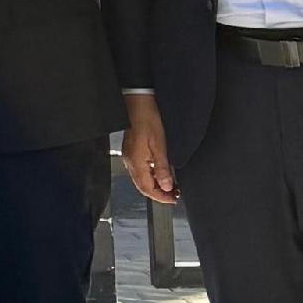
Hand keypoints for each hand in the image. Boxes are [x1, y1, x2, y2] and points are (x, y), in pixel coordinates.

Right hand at [121, 91, 177, 205]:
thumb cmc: (148, 119)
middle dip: (158, 194)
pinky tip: (159, 172)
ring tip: (169, 186)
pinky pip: (140, 170)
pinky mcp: (132, 151)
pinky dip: (151, 176)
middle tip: (172, 195)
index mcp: (136, 162)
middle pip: (143, 187)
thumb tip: (167, 186)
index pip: (148, 189)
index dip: (161, 197)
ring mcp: (130, 156)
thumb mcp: (159, 145)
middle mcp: (130, 162)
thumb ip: (163, 168)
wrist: (138, 103)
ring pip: (141, 179)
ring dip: (155, 186)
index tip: (173, 199)